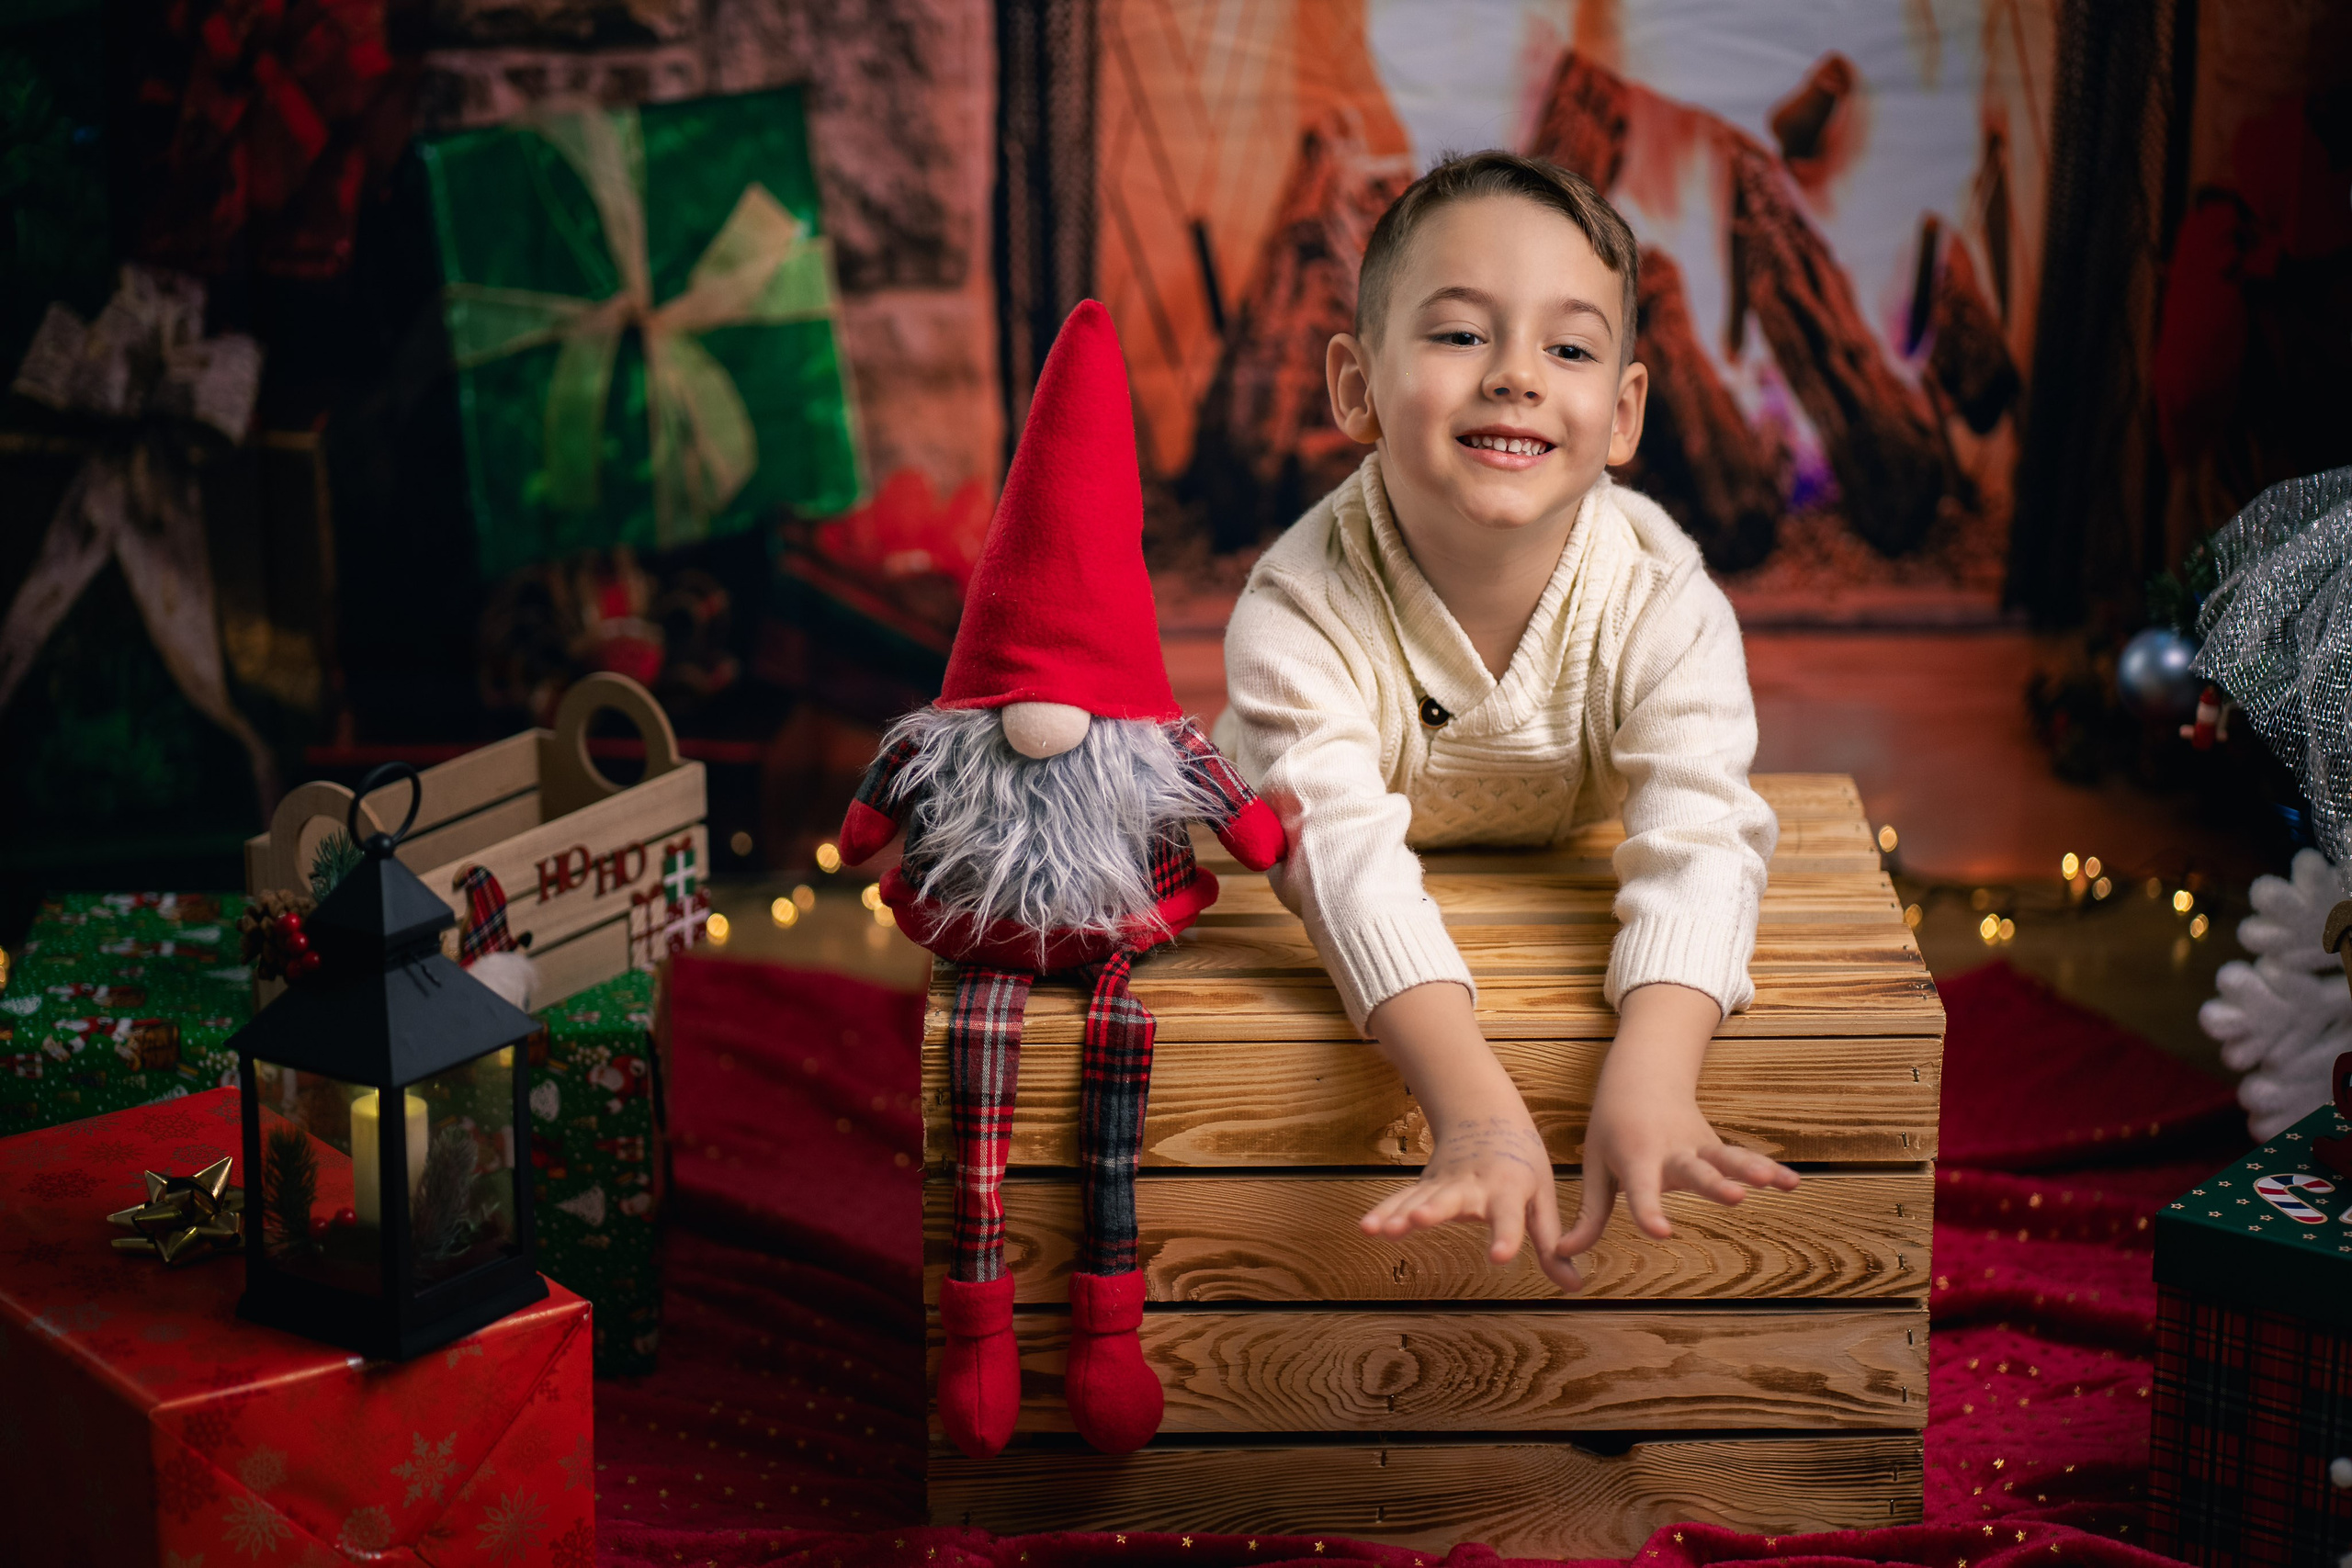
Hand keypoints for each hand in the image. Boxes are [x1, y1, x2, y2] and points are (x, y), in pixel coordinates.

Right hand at [1360, 1108, 1583, 1291]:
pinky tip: (1367, 1228)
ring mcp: (1446, 1181)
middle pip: (1454, 1199)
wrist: (1486, 1114)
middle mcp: (1474, 1184)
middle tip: (1420, 1220)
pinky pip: (1403, 1198)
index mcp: (1510, 1188)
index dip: (1505, 1235)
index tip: (1500, 1256)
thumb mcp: (1543, 1199)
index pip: (1509, 1216)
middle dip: (1436, 1210)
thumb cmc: (1523, 1162)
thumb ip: (1553, 1244)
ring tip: (1381, 1231)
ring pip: (1421, 1197)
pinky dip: (1385, 1211)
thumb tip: (1575, 1287)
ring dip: (1400, 1213)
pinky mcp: (1426, 1184)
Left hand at [1554, 982, 1798, 1259]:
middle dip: (1713, 1183)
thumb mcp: (1594, 1166)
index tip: (1661, 1231)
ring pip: (1725, 1157)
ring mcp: (1698, 1146)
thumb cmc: (1612, 1129)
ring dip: (1748, 1168)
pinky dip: (1769, 1168)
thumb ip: (1588, 1214)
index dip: (1649, 1210)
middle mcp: (1671, 1151)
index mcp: (1635, 1157)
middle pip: (1694, 1169)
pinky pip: (1742, 1156)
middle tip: (1733, 1196)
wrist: (1641, 1077)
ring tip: (1771, 1181)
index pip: (1642, 1188)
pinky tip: (1792, 1182)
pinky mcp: (1714, 1147)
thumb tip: (1563, 1255)